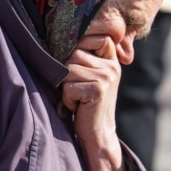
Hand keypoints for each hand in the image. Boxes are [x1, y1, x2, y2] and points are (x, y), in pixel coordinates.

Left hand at [60, 33, 122, 166]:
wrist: (98, 134)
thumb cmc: (88, 105)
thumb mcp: (91, 77)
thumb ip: (84, 59)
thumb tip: (59, 36)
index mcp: (111, 61)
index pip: (98, 37)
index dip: (82, 42)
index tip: (76, 59)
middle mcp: (111, 67)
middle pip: (74, 53)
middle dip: (68, 73)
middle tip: (77, 89)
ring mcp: (106, 77)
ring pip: (69, 70)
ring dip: (66, 87)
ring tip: (78, 98)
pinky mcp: (97, 90)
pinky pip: (68, 86)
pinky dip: (67, 99)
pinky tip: (78, 106)